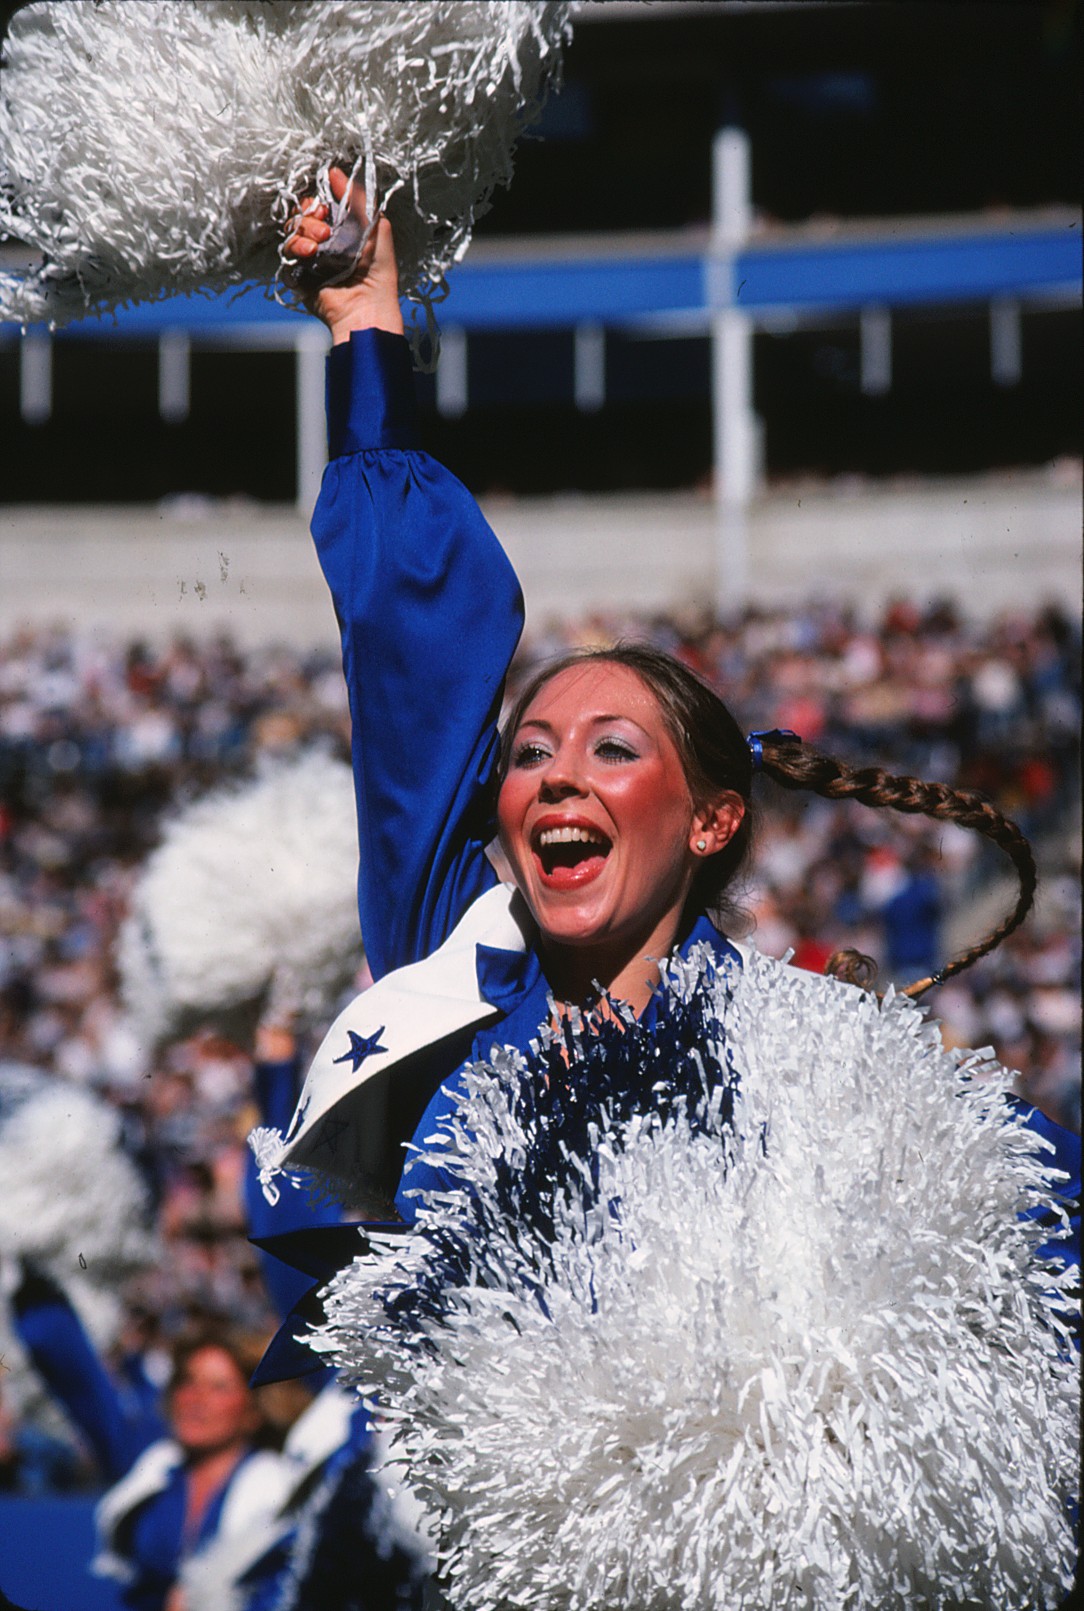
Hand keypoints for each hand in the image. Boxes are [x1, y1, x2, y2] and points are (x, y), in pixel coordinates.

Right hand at [284, 167, 402, 344]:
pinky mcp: (299, 277)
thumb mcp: (375, 224)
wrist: (367, 304)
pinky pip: (285, 257)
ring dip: (302, 235)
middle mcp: (322, 243)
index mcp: (339, 228)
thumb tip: (334, 171)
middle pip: (300, 216)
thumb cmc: (378, 269)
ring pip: (290, 234)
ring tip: (316, 250)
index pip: (316, 205)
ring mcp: (309, 260)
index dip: (316, 203)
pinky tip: (308, 258)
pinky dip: (294, 253)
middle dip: (309, 219)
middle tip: (325, 232)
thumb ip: (356, 197)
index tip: (326, 209)